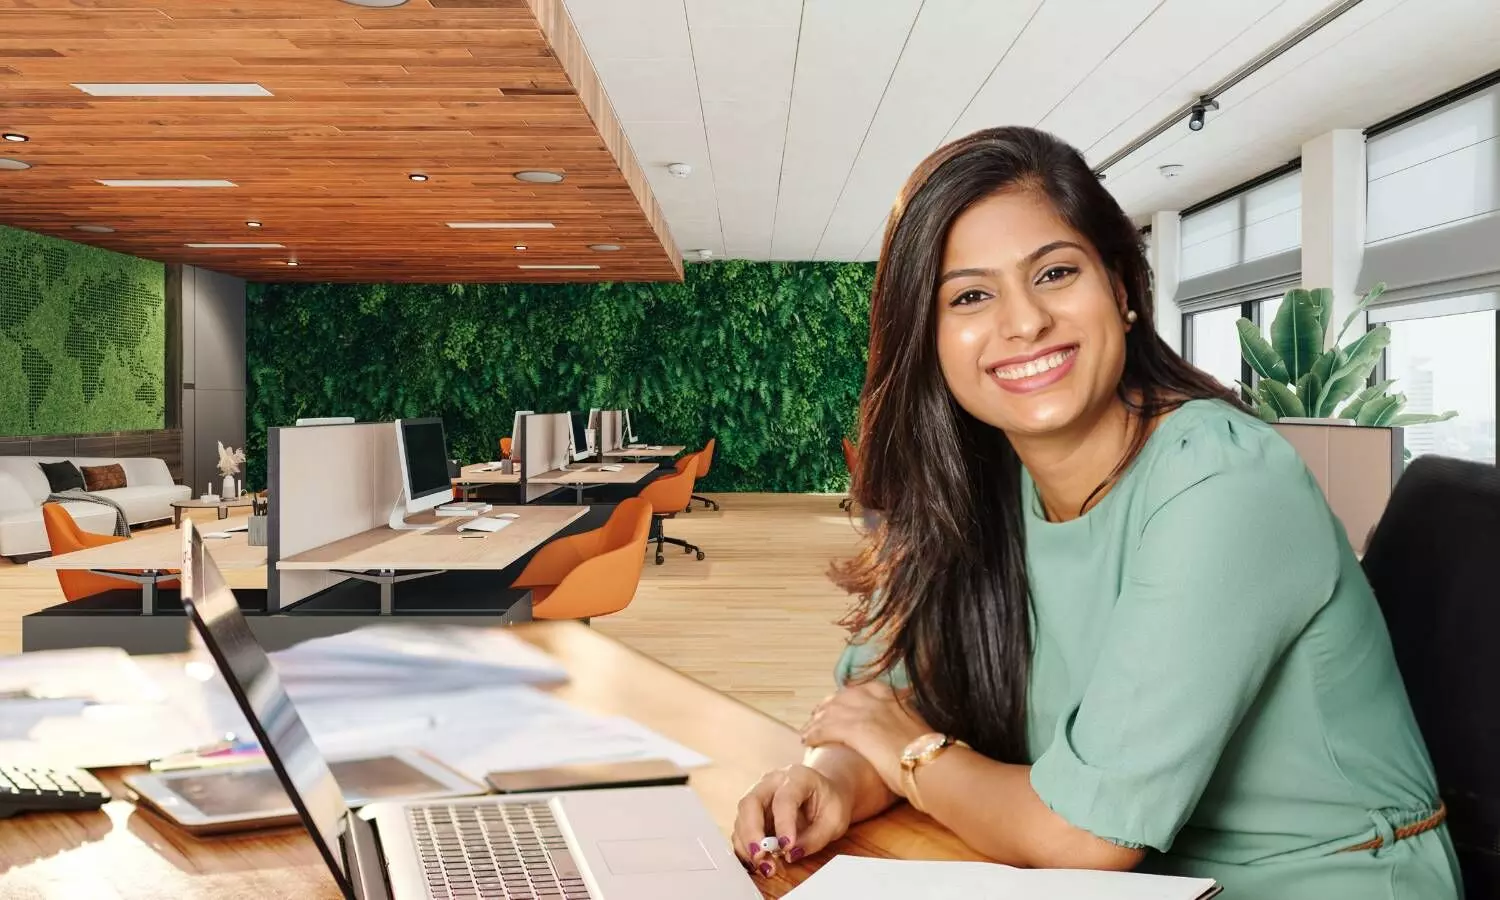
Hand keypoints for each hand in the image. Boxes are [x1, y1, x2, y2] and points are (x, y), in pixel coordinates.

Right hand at [733, 765, 852, 878]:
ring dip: (748, 845)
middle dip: (752, 833)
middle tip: (761, 857)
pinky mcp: (752, 811)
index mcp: (797, 777)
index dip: (783, 824)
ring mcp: (759, 794)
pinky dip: (744, 847)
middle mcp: (772, 782)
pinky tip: (755, 862)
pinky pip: (741, 829)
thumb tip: (790, 854)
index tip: (786, 847)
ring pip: (742, 817)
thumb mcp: (835, 821)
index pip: (784, 799)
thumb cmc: (830, 802)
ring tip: (765, 865)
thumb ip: (814, 838)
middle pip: (751, 803)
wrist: (824, 791)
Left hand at [800, 681, 932, 795]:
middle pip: (840, 698)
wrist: (932, 762)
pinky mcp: (856, 729)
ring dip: (815, 723)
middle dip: (825, 708)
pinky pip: (825, 728)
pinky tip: (807, 741)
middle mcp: (876, 698)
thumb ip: (904, 723)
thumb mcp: (917, 729)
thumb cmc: (929, 754)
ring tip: (806, 733)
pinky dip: (814, 734)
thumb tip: (903, 733)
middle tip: (814, 718)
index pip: (860, 691)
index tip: (836, 707)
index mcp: (892, 696)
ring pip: (829, 712)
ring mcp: (865, 711)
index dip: (844, 700)